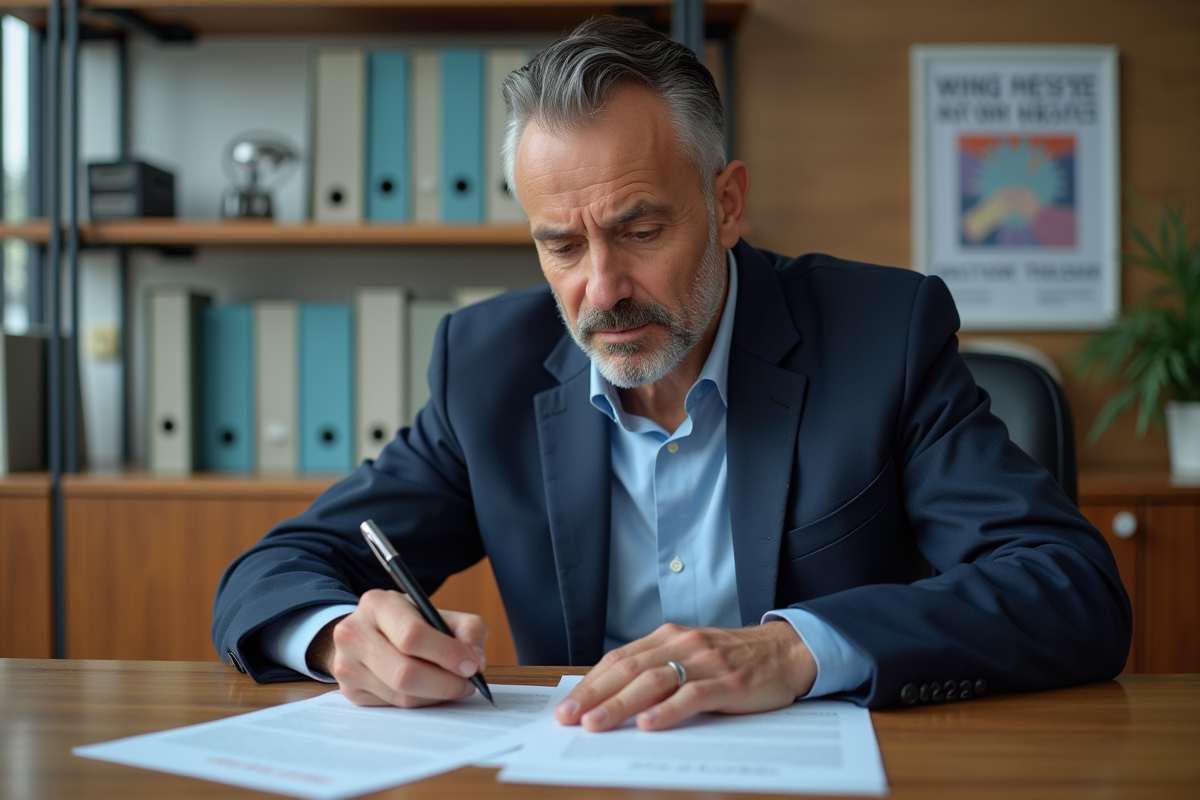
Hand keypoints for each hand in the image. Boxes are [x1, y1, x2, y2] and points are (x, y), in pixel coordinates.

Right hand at [309, 588, 487, 707]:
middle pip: (404, 672)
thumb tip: (476, 659)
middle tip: (468, 683)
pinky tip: (431, 690)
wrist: (364, 632)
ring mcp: (347, 665)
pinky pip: (394, 706)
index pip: (412, 635)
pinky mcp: (350, 691)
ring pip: (401, 695)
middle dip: (445, 683)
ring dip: (436, 696)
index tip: (472, 665)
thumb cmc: (406, 621)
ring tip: (455, 686)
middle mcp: (354, 634)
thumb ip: (466, 627)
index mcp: (377, 604)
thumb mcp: (435, 611)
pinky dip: (420, 702)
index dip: (447, 654)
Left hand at [554, 620, 815, 731]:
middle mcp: (682, 645)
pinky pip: (693, 696)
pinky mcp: (728, 681)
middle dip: (595, 695)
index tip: (567, 706)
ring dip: (621, 704)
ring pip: (654, 681)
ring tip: (597, 724)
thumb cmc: (733, 660)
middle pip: (629, 670)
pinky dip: (668, 710)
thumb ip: (658, 670)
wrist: (785, 651)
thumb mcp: (690, 657)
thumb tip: (613, 699)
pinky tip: (649, 724)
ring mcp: (705, 662)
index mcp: (667, 638)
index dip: (590, 683)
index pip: (619, 660)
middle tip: (569, 718)